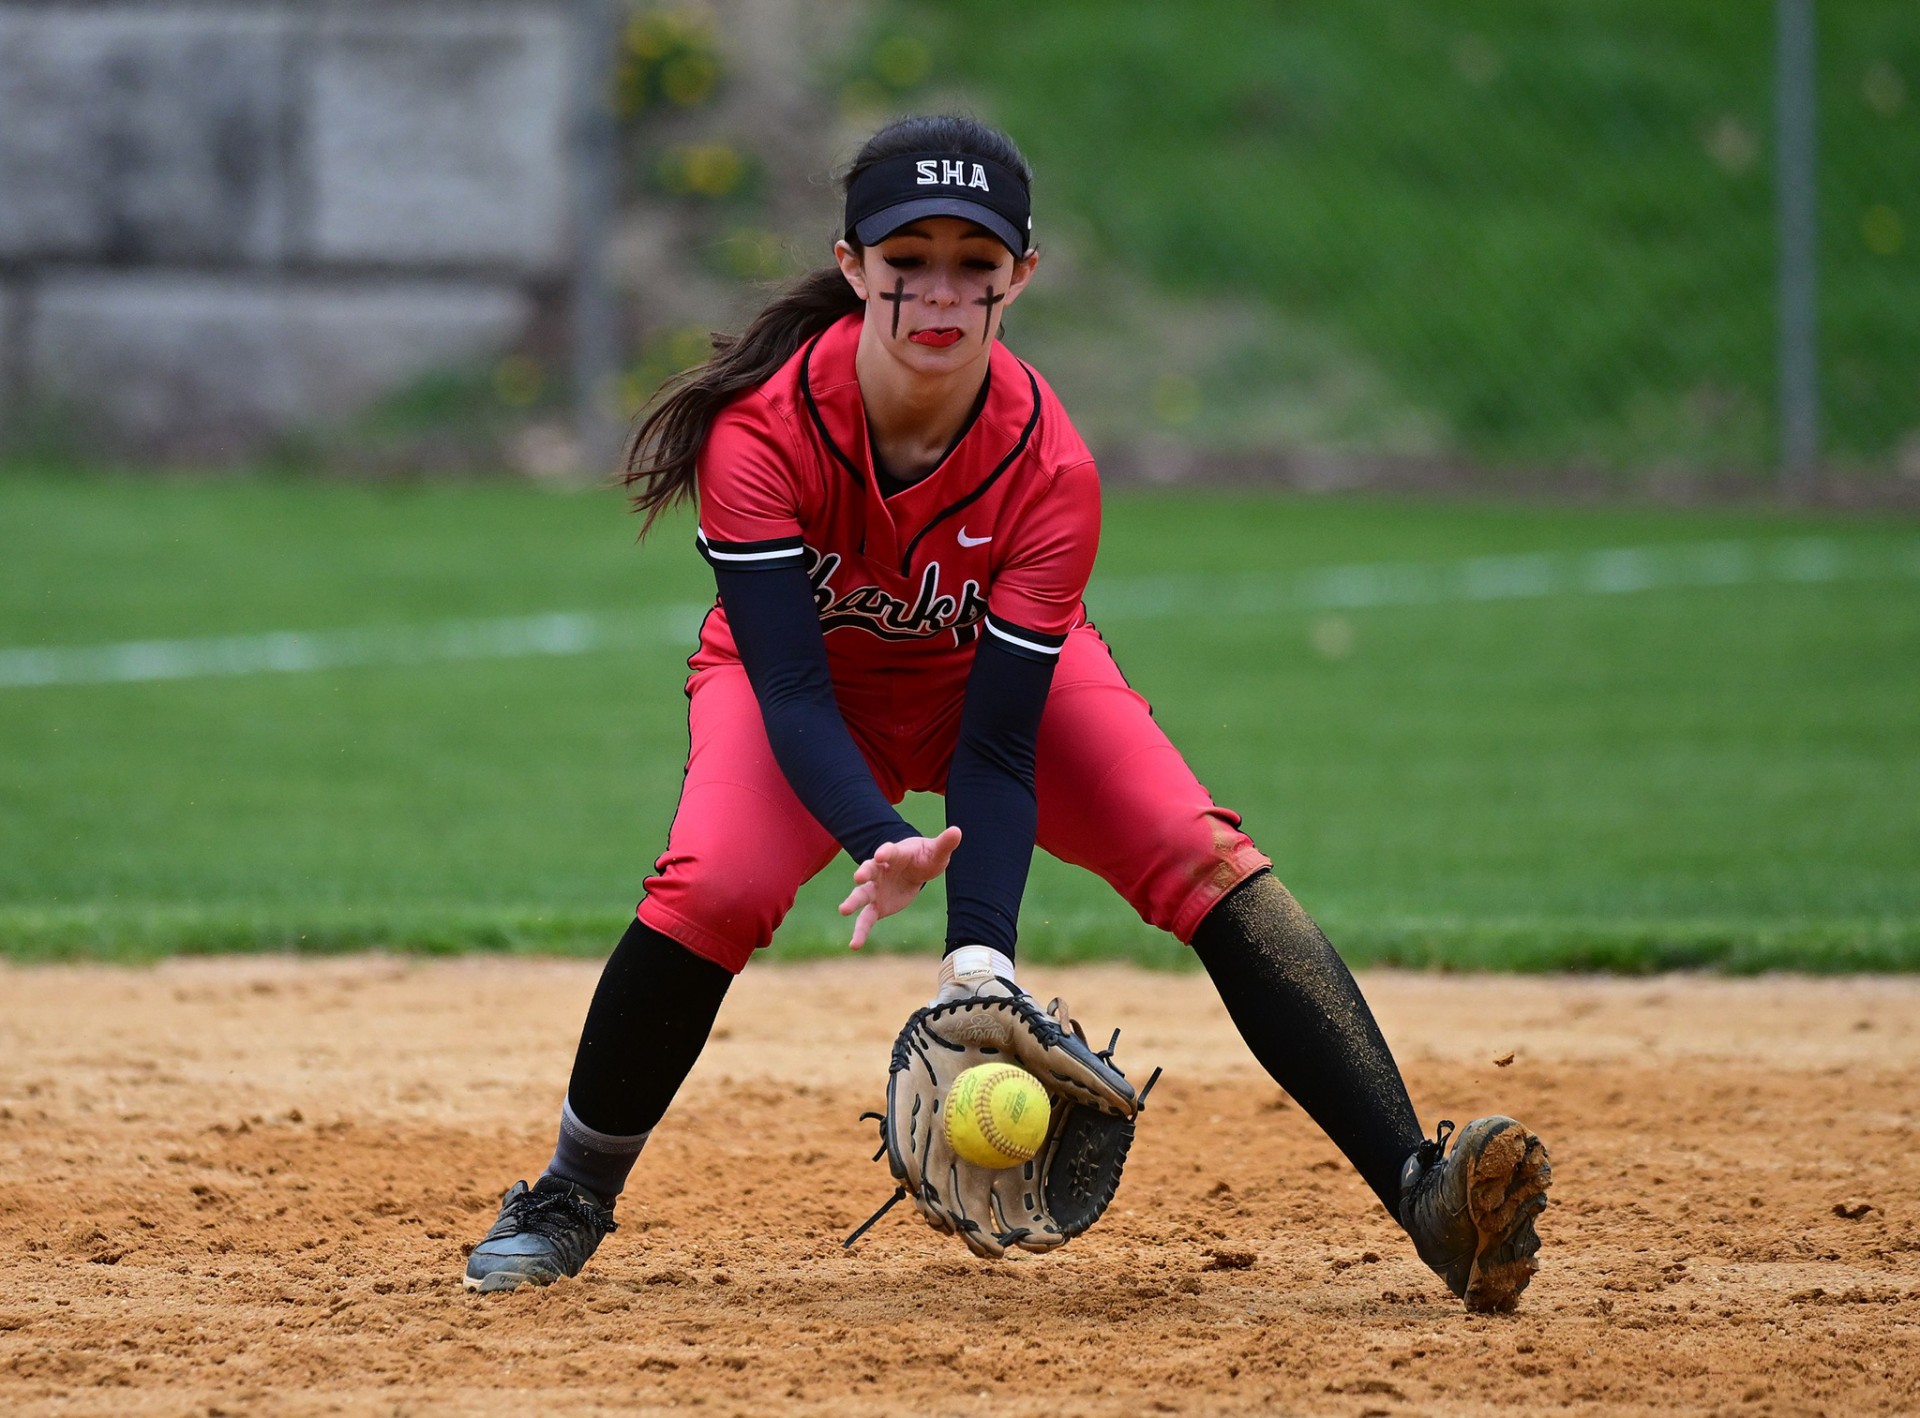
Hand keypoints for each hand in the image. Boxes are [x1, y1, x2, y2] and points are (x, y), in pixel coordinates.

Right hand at [838, 826, 961, 949]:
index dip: (885, 852)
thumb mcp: (936, 852)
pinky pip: (866, 919)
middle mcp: (879, 870)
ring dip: (852, 902)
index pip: (889, 851)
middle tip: (857, 877)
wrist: (914, 870)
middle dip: (863, 873)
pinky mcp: (876, 906)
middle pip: (869, 870)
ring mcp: (875, 889)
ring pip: (861, 894)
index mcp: (894, 854)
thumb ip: (944, 843)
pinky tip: (855, 944)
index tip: (880, 854)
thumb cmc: (924, 857)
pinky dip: (860, 931)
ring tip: (843, 910)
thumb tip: (957, 831)